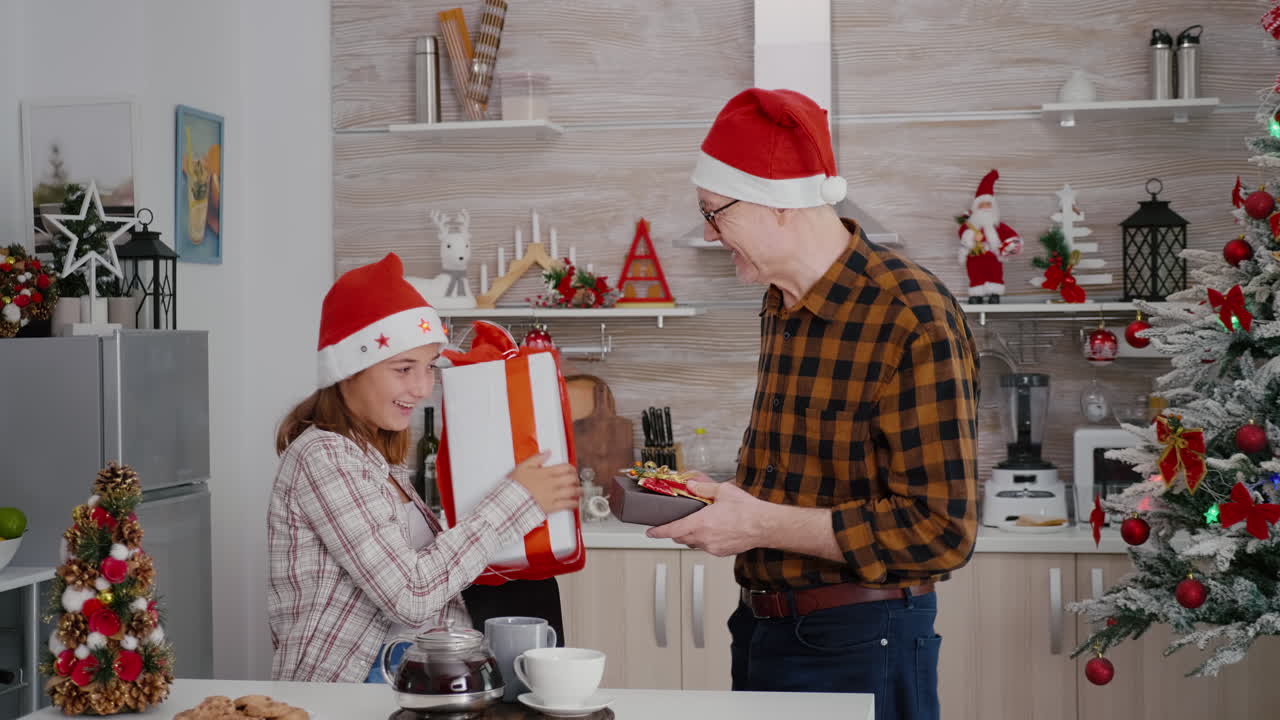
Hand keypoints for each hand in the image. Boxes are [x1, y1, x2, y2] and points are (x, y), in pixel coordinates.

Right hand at [510, 451, 579, 514]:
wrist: (510, 501)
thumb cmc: (515, 485)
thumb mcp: (523, 466)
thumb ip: (537, 458)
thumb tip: (547, 452)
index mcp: (546, 473)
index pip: (565, 467)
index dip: (571, 468)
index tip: (572, 470)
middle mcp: (552, 484)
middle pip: (571, 479)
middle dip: (576, 479)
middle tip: (576, 480)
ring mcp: (553, 496)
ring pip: (572, 492)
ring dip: (579, 491)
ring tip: (580, 491)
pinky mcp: (552, 507)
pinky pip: (567, 505)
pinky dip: (574, 504)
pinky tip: (575, 503)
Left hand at [645, 480, 771, 556]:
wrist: (765, 525)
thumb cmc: (747, 510)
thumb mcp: (722, 491)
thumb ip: (703, 489)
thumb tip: (691, 486)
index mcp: (701, 523)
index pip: (672, 530)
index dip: (658, 532)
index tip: (650, 532)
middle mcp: (705, 538)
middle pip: (681, 538)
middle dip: (675, 531)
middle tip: (674, 524)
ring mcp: (713, 547)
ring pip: (693, 543)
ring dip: (691, 536)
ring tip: (698, 524)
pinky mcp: (721, 552)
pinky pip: (706, 547)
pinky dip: (704, 540)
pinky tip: (713, 531)